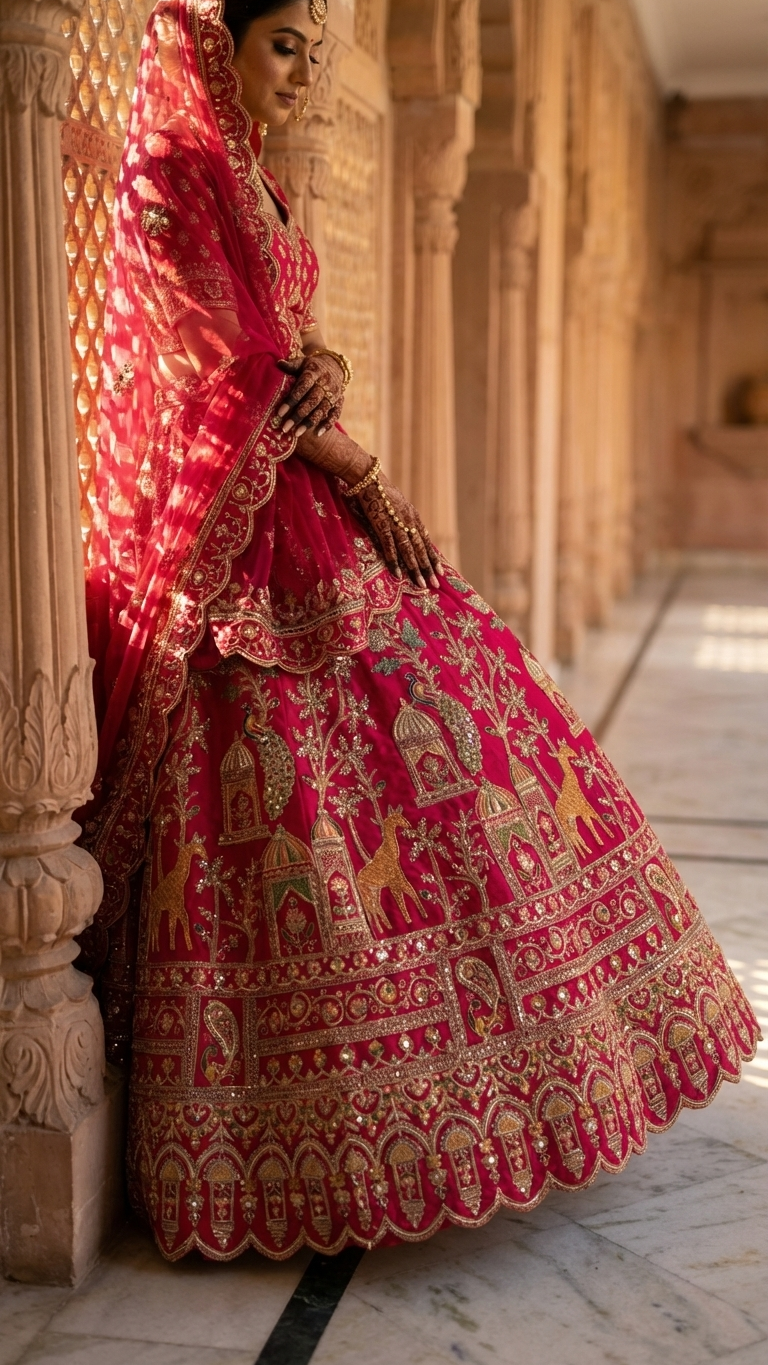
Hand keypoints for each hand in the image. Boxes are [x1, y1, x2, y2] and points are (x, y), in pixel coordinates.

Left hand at [276, 351, 345, 434]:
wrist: (335, 365)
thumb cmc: (311, 366)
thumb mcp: (302, 362)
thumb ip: (291, 366)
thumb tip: (278, 363)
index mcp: (314, 372)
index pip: (302, 387)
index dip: (291, 400)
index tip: (280, 413)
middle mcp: (326, 383)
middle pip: (312, 401)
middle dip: (298, 415)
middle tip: (285, 428)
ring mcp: (334, 393)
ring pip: (322, 410)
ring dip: (309, 422)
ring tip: (297, 434)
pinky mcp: (340, 401)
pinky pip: (335, 414)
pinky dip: (328, 424)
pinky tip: (317, 434)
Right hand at [355, 475, 440, 589]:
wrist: (368, 477)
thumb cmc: (380, 490)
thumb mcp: (397, 504)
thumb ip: (403, 518)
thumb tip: (407, 531)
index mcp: (412, 517)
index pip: (426, 541)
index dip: (433, 558)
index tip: (441, 572)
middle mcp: (408, 521)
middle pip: (421, 549)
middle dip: (428, 568)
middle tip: (436, 585)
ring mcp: (395, 523)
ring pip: (409, 551)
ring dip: (415, 569)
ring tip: (421, 585)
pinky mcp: (381, 525)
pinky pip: (390, 546)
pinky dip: (394, 561)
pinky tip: (398, 574)